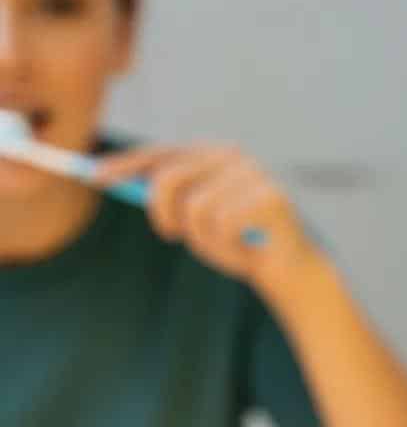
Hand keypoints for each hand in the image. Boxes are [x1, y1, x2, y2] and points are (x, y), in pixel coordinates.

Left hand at [96, 143, 323, 297]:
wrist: (290, 272)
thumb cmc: (241, 246)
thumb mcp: (199, 221)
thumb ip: (171, 200)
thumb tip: (121, 181)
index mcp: (215, 156)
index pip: (163, 154)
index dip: (127, 165)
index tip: (96, 177)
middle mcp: (234, 157)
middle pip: (171, 178)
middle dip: (162, 212)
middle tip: (170, 235)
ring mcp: (254, 175)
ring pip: (196, 209)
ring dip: (203, 240)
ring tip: (225, 249)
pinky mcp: (270, 199)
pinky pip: (222, 225)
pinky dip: (226, 248)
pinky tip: (245, 252)